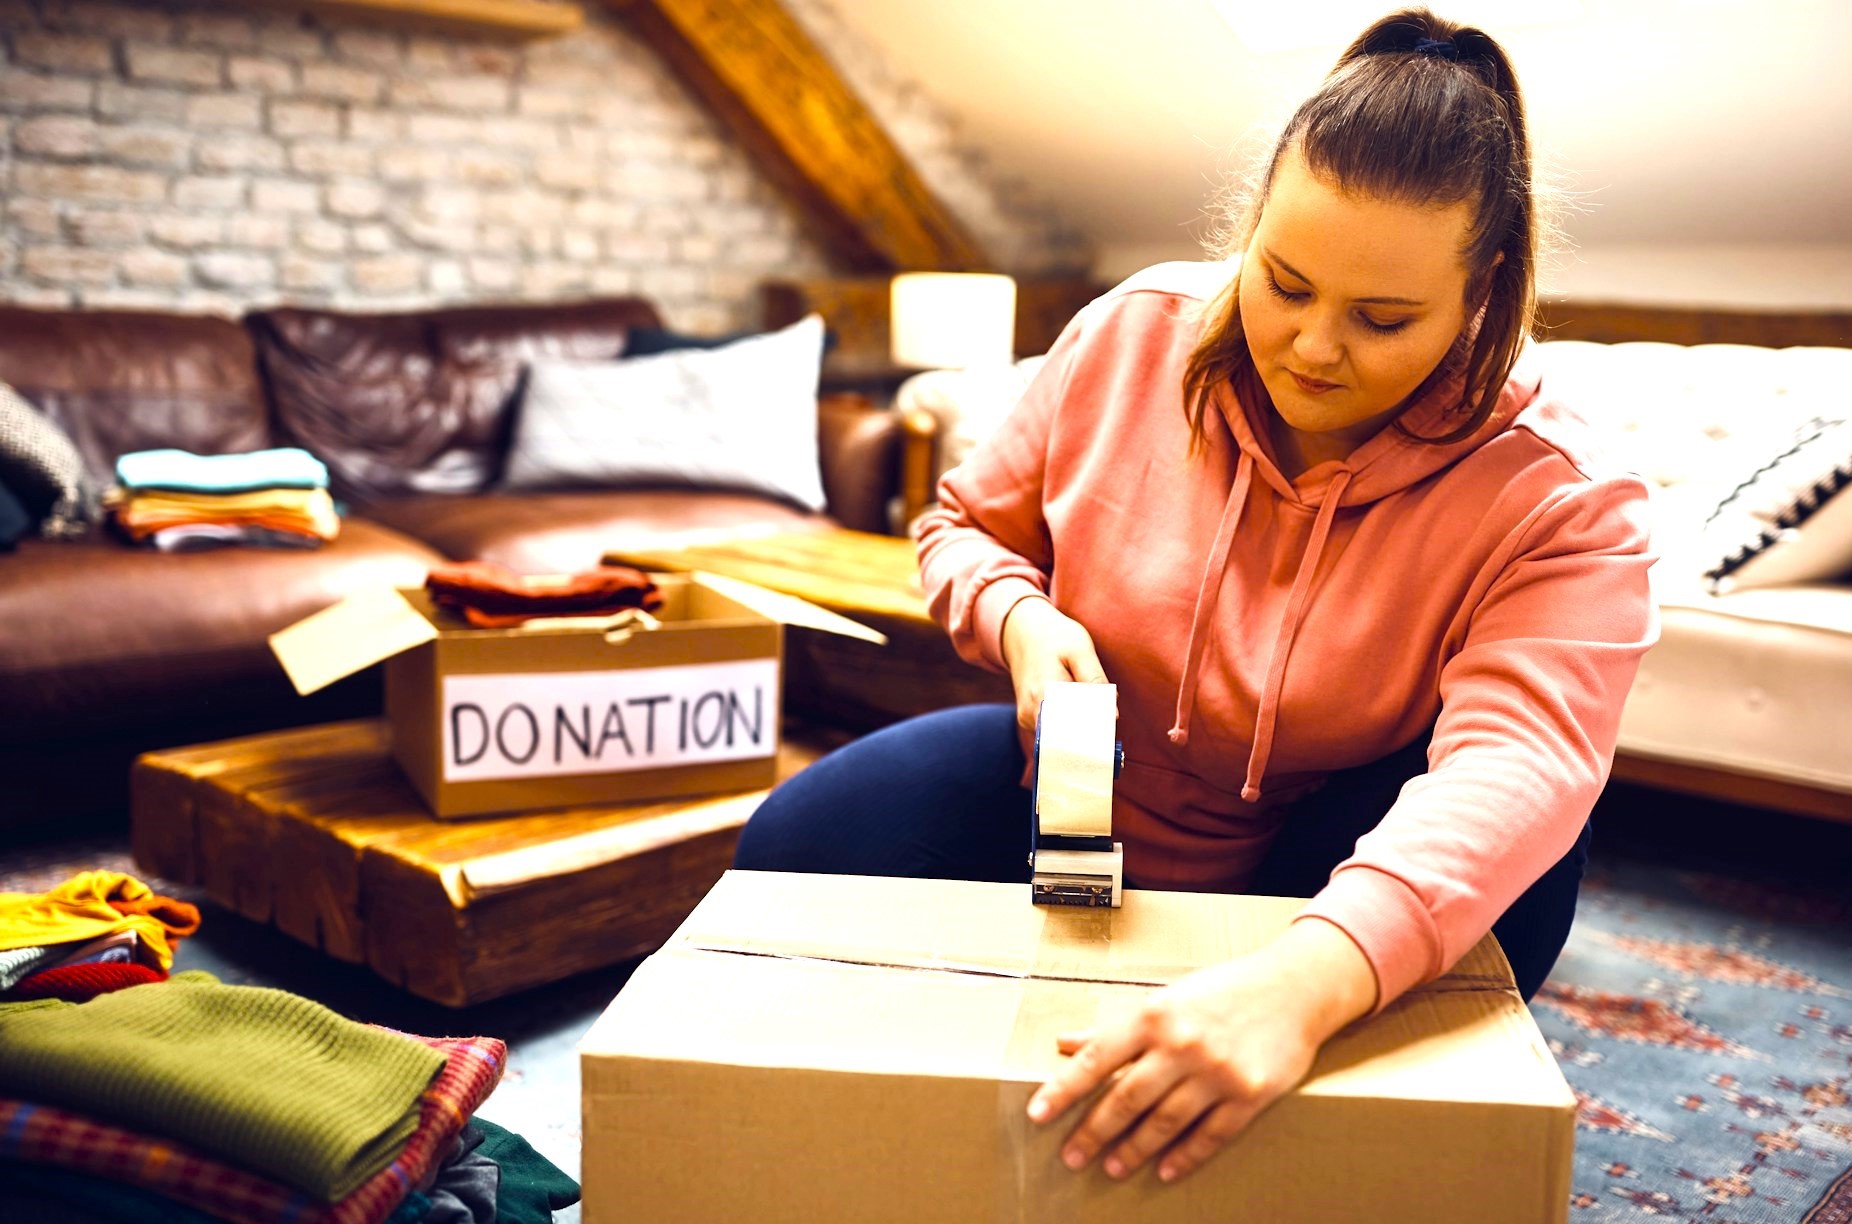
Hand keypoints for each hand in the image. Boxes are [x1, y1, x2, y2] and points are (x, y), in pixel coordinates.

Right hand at [999, 596, 1108, 759]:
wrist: (1023, 633)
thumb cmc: (1055, 638)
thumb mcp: (1081, 650)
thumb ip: (1095, 681)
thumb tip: (1112, 714)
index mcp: (1044, 694)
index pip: (1075, 728)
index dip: (1096, 732)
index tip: (1110, 729)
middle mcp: (1031, 712)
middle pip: (1068, 738)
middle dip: (1091, 733)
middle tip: (1106, 724)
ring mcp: (1027, 719)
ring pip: (1061, 737)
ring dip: (1081, 728)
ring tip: (1091, 710)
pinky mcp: (1029, 721)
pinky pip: (1054, 732)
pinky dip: (1070, 725)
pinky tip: (1077, 710)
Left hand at [1025, 918, 1376, 1183]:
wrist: (1293, 989)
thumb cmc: (1222, 991)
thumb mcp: (1165, 998)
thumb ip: (1115, 1027)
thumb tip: (1064, 1043)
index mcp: (1154, 1015)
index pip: (1097, 1057)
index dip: (1064, 1088)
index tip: (1038, 1113)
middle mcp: (1182, 1044)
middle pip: (1126, 1098)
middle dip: (1094, 1131)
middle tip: (1071, 1157)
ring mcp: (1217, 1072)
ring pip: (1164, 1121)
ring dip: (1134, 1149)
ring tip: (1112, 1168)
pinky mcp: (1249, 1094)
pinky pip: (1211, 1134)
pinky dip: (1186, 1155)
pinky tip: (1165, 1170)